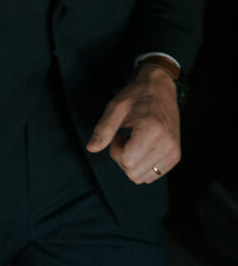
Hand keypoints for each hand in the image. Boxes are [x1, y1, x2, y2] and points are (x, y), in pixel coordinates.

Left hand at [85, 64, 179, 183]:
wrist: (161, 88)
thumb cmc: (136, 95)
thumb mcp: (116, 107)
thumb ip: (103, 129)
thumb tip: (90, 148)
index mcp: (153, 130)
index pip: (127, 162)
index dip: (116, 150)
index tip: (118, 135)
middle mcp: (167, 144)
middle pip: (133, 174)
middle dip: (122, 158)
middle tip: (125, 137)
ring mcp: (173, 152)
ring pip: (143, 178)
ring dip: (133, 163)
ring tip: (135, 140)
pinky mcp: (175, 157)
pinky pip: (153, 175)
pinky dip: (143, 165)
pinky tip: (143, 146)